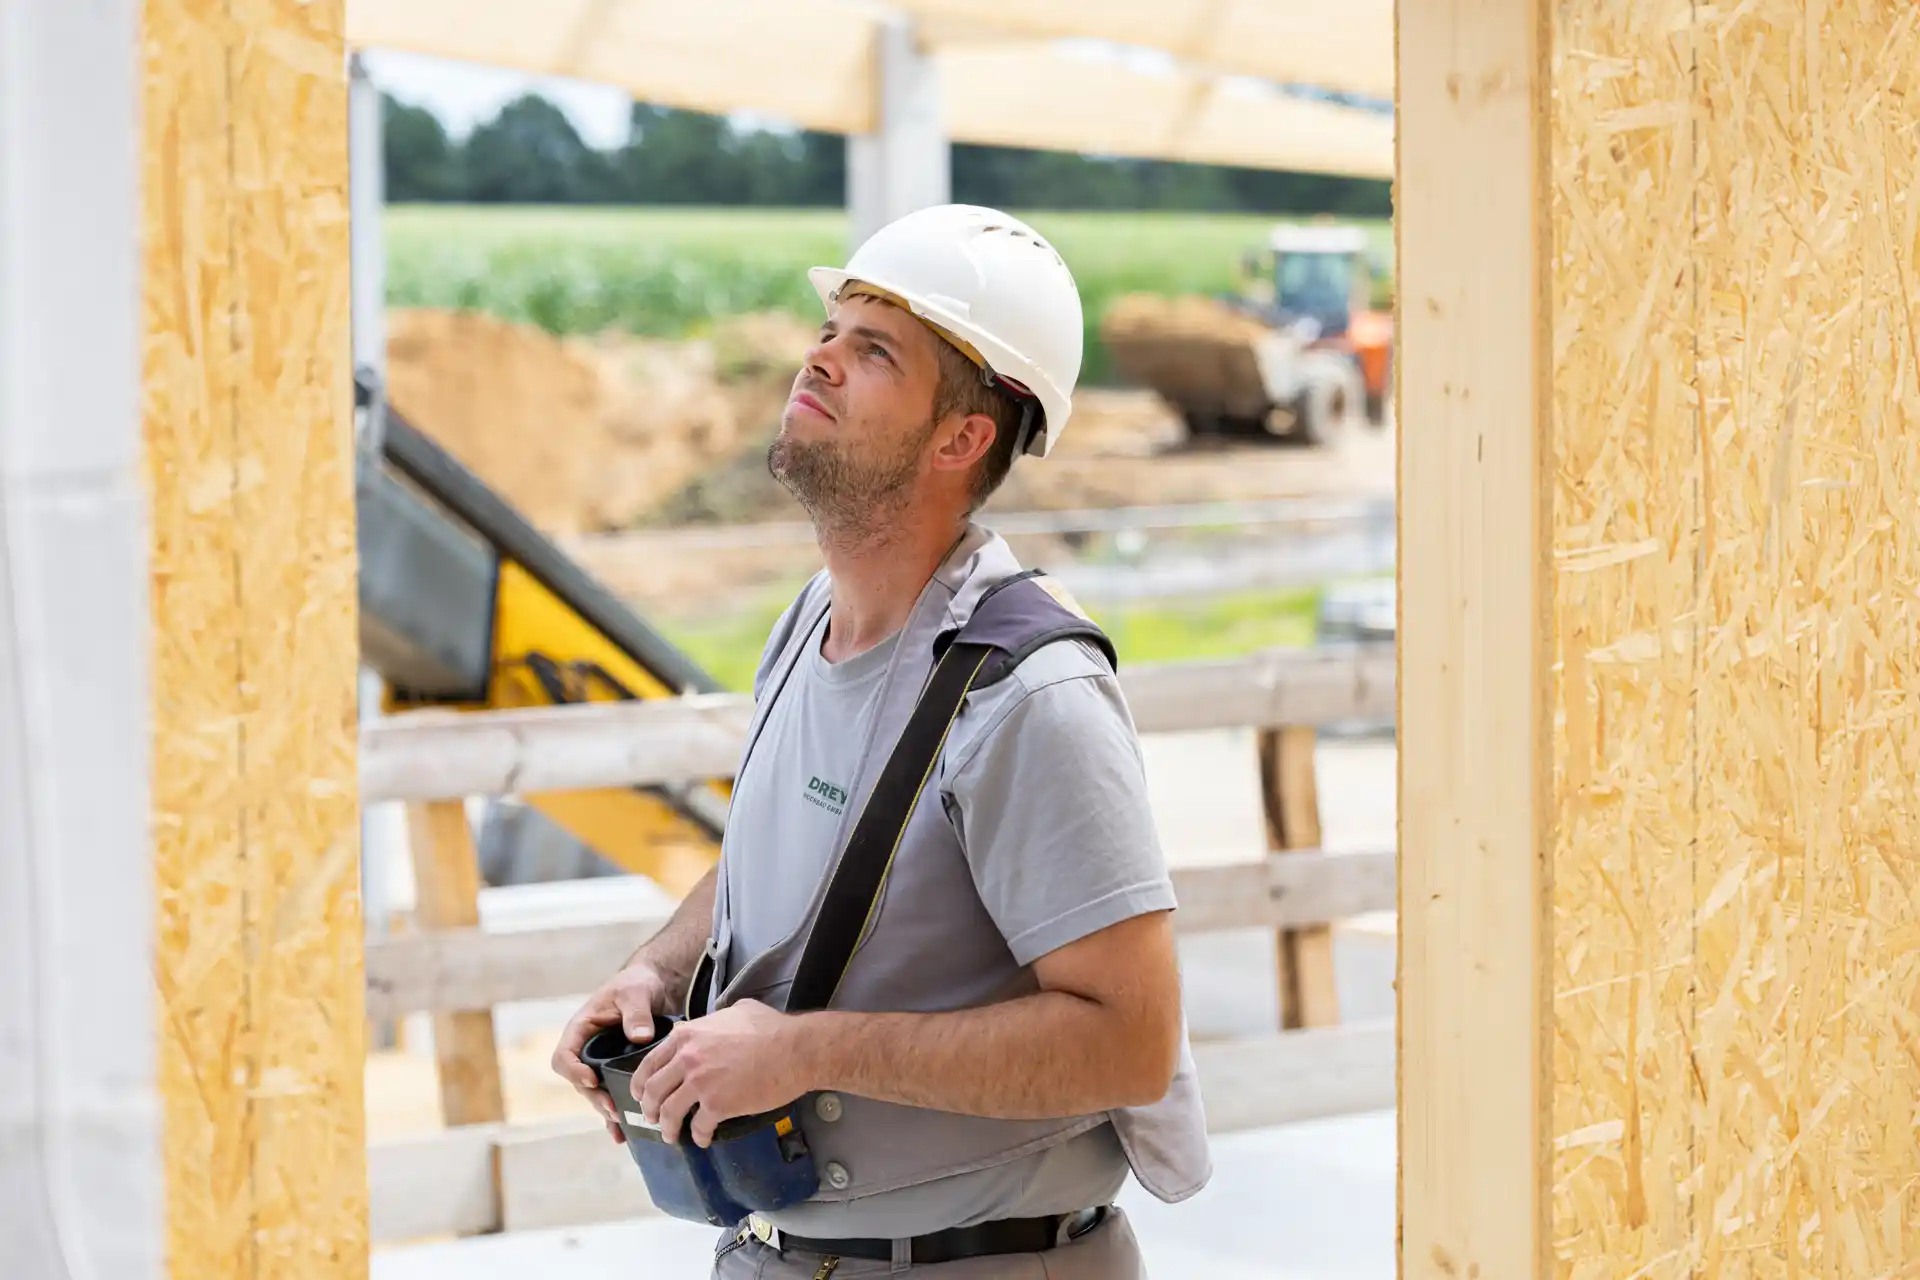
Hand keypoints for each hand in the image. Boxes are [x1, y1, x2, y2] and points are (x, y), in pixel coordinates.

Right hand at [551, 960, 673, 1143]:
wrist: (653, 987)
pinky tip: (625, 1134)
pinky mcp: (617, 1071)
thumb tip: (639, 1036)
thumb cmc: (637, 985)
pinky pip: (611, 1095)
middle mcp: (586, 1051)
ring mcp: (600, 1063)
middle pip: (580, 1082)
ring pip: (596, 1094)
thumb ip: (636, 1012)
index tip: (591, 1079)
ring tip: (621, 1126)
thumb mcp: (636, 992)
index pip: (564, 1057)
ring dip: (606, 1111)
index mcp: (581, 1030)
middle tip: (614, 1109)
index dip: (573, 1071)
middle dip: (595, 1098)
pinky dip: (616, 1113)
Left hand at [631, 999, 808, 1147]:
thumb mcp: (736, 1011)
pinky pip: (698, 1127)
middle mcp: (687, 1058)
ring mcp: (700, 1083)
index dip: (641, 1083)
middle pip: (653, 1090)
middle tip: (653, 1118)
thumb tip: (711, 1022)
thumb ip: (714, 1020)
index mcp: (687, 1036)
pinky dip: (698, 1137)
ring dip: (667, 1128)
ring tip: (672, 1135)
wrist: (795, 1049)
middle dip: (649, 1109)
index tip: (642, 1094)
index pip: (650, 1062)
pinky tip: (704, 1139)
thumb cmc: (772, 1028)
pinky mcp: (718, 1105)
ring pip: (669, 1113)